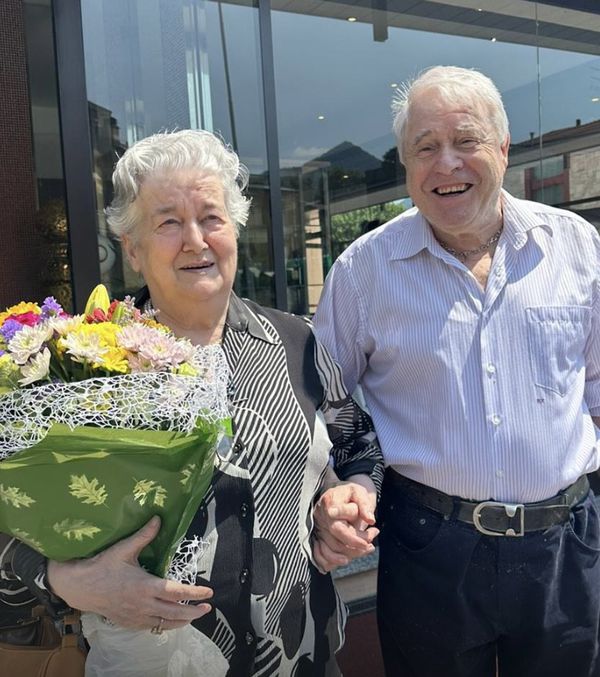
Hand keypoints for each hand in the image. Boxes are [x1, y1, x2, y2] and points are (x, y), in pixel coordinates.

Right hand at [47, 516, 212, 630]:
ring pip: (164, 623)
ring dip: (182, 621)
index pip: (176, 592)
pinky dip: (165, 625)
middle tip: (207, 608)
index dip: (194, 593)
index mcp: (145, 586)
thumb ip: (144, 535)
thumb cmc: (102, 566)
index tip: (208, 593)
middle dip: (194, 611)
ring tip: (194, 616)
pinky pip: (152, 627)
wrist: (80, 587)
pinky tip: (171, 621)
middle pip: (175, 612)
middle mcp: (143, 604)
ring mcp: (136, 616)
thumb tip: (158, 519)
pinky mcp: (129, 622)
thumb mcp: (123, 549)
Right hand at [312, 475, 378, 572]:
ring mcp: (317, 528)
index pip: (339, 527)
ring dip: (351, 554)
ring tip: (367, 547)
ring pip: (330, 551)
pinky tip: (346, 559)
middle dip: (356, 546)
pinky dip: (332, 562)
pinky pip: (320, 555)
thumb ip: (364, 505)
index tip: (373, 534)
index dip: (355, 537)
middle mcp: (319, 517)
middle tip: (372, 541)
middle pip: (336, 541)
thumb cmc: (349, 492)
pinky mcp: (317, 536)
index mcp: (328, 504)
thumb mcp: (359, 492)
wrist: (337, 492)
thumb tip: (370, 520)